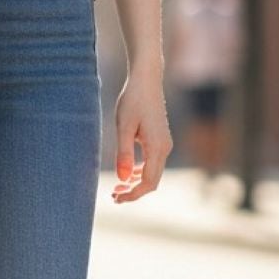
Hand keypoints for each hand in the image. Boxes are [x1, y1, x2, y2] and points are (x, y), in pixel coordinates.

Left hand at [111, 71, 171, 203]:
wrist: (146, 80)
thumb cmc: (133, 100)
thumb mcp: (124, 126)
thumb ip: (123, 153)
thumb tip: (122, 179)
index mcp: (157, 147)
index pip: (148, 182)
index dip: (133, 194)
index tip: (116, 198)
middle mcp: (164, 148)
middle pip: (152, 181)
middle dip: (134, 192)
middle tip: (113, 196)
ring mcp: (164, 144)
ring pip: (153, 173)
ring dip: (136, 183)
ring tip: (117, 188)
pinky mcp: (160, 139)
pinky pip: (152, 163)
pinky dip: (139, 172)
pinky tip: (126, 173)